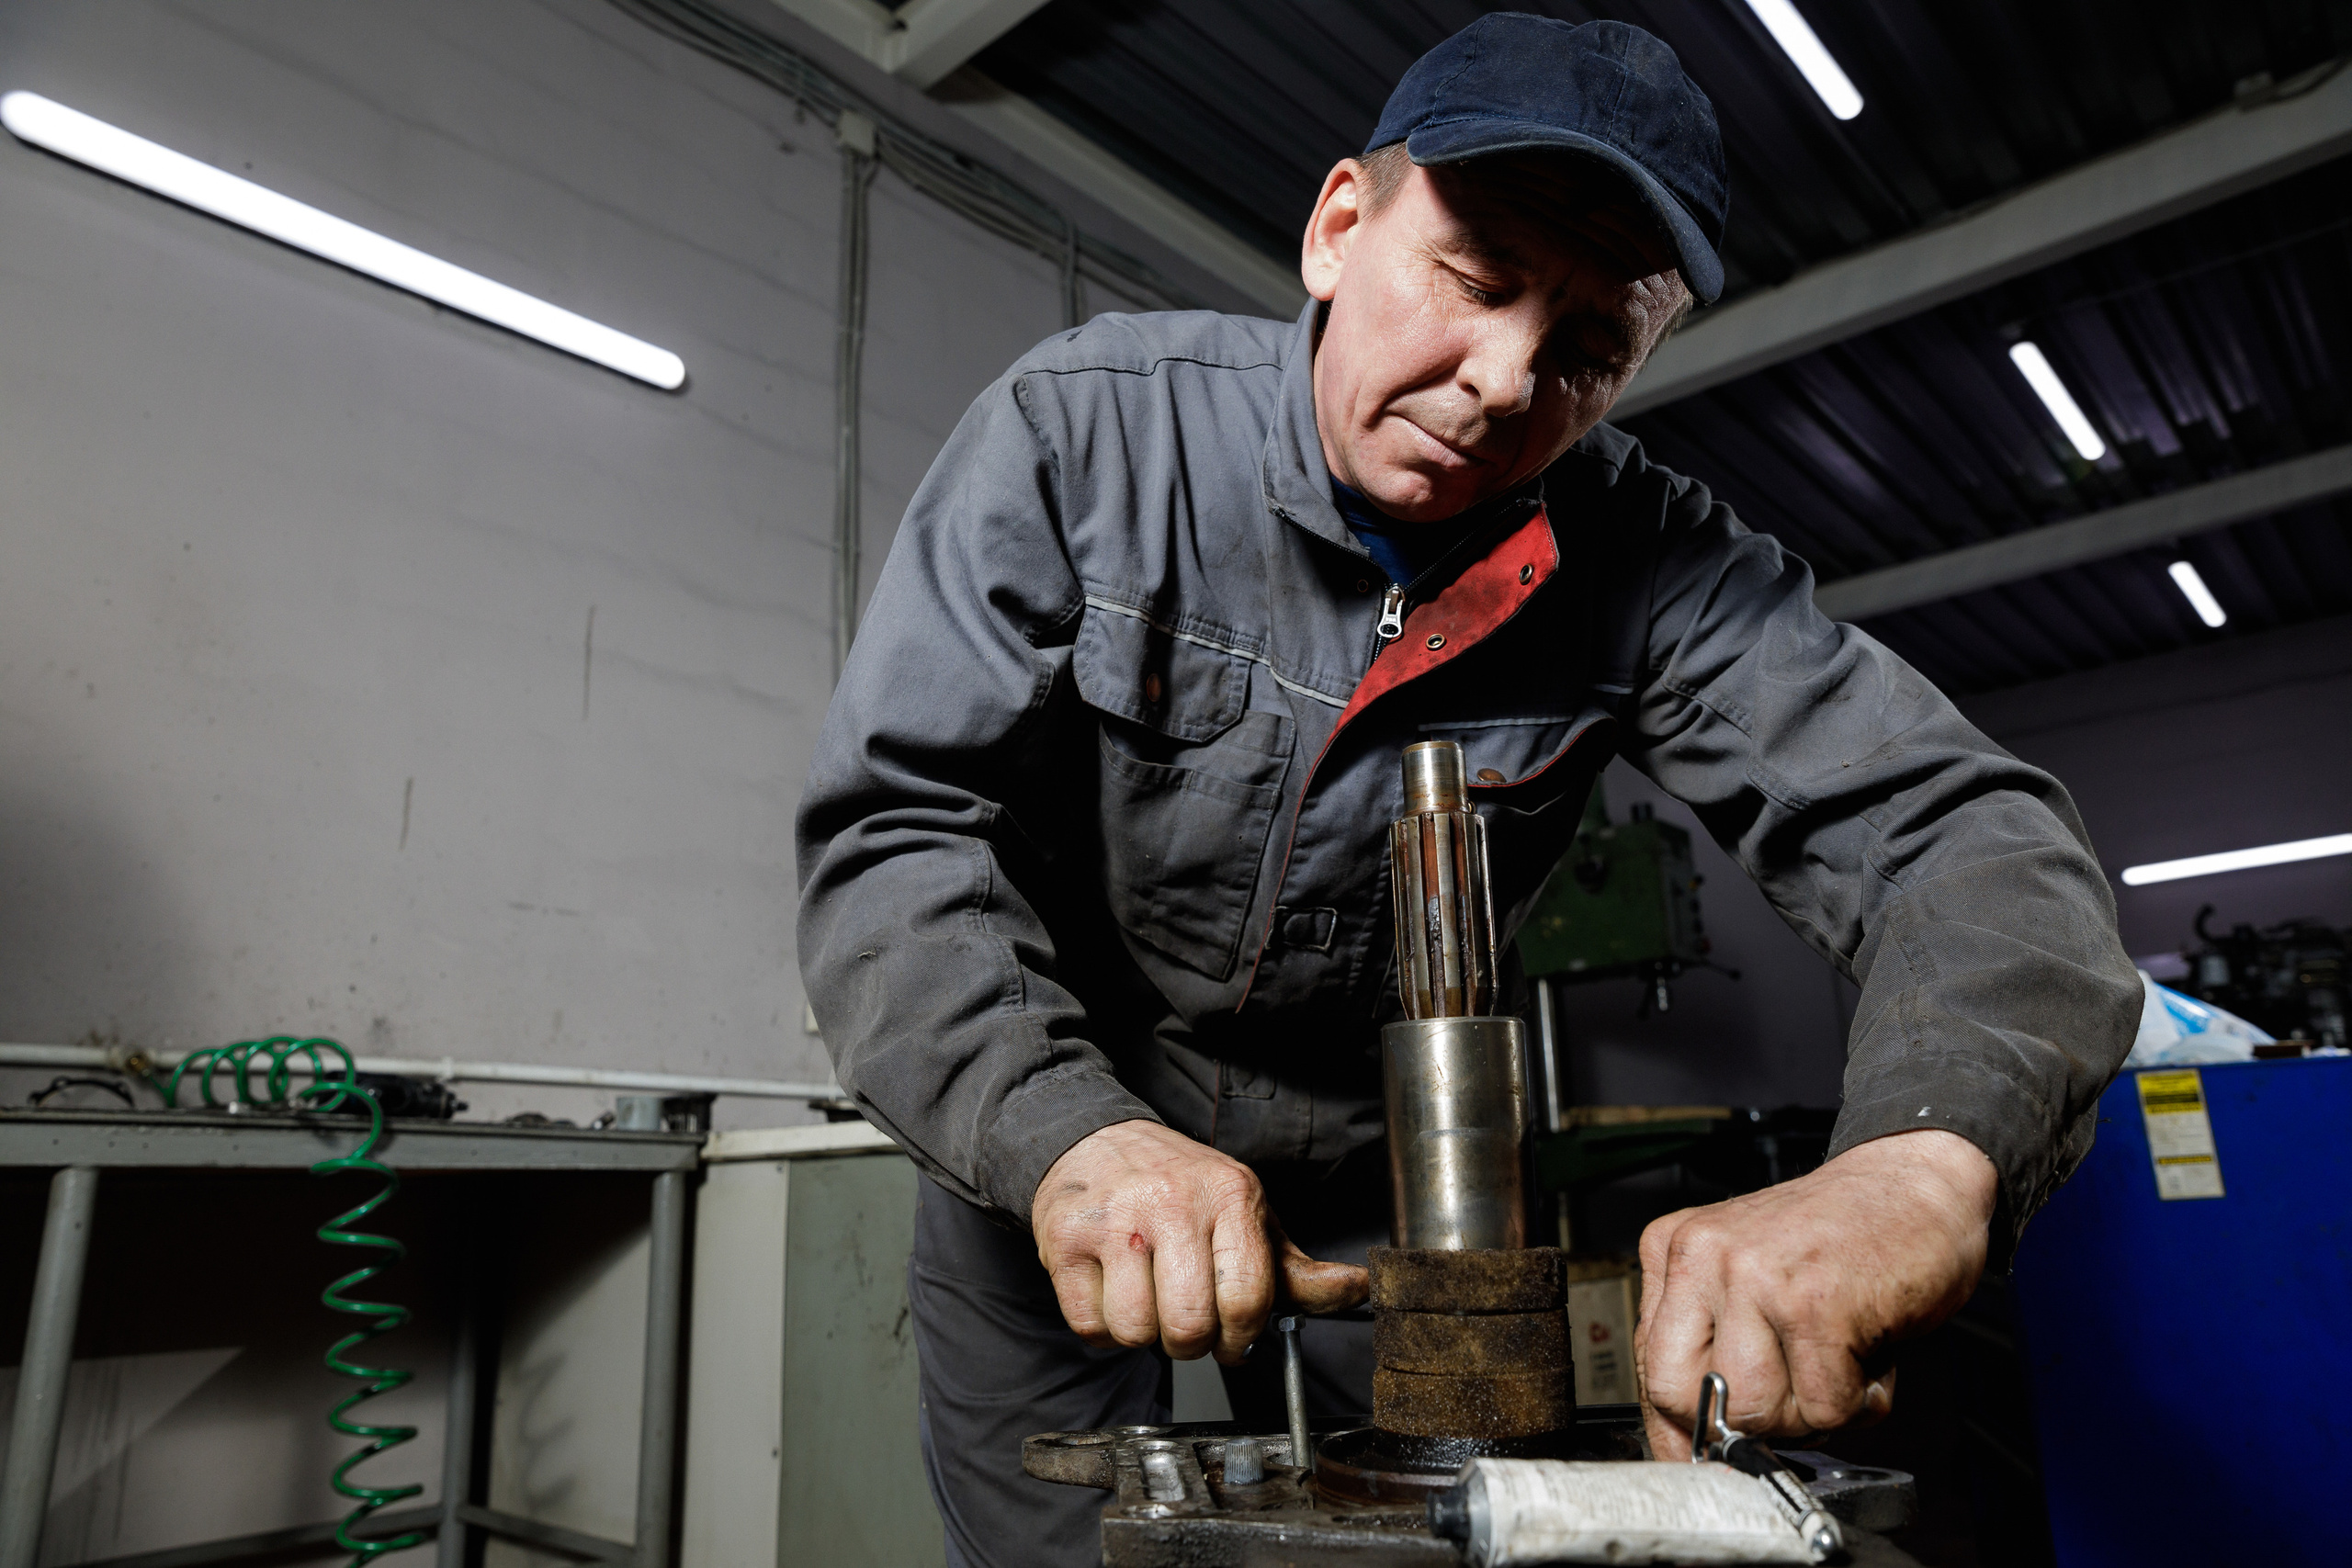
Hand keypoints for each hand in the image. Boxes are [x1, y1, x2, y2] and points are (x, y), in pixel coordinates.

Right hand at [1032, 1119, 1368, 1362]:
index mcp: (1229, 1194)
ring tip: (1145, 1298)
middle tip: (1184, 1320)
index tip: (1233, 1338)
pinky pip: (1089, 1326)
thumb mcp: (1245, 1215)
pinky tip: (1110, 1292)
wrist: (1093, 1139)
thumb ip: (1296, 1268)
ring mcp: (1114, 1219)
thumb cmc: (1178, 1186)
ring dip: (1142, 1334)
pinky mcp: (1063, 1238)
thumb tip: (1357, 1290)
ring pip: (1136, 1331)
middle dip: (1190, 1342)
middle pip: (1189, 1325)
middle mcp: (1171, 1201)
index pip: (1248, 1297)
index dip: (1241, 1337)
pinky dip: (1102, 1328)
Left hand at [1634, 1129, 1996, 1459]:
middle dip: (1747, 1423)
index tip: (1708, 1457)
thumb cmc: (1839, 1239)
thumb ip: (1712, 1345)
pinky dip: (1861, 1401)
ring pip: (1755, 1412)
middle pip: (1683, 1397)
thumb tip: (1686, 1442)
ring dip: (1812, 1413)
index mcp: (1677, 1249)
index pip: (1649, 1369)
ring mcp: (1755, 1275)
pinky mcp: (1814, 1303)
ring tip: (1839, 1361)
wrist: (1915, 1182)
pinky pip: (1825, 1408)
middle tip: (1797, 1392)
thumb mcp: (1749, 1279)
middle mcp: (1703, 1255)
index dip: (1682, 1428)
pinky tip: (1870, 1351)